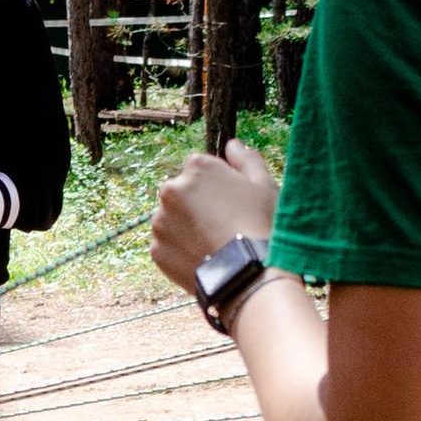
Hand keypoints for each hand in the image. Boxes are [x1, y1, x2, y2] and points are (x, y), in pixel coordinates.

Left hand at [153, 146, 277, 297]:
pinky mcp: (156, 250)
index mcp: (196, 167)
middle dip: (197, 205)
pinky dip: (181, 250)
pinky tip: (204, 257)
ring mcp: (160, 221)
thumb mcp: (264, 185)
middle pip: (181, 193)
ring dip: (186, 227)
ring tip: (213, 244)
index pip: (198, 168)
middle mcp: (171, 190)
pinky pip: (167, 245)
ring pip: (172, 219)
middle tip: (223, 225)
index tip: (230, 202)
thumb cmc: (261, 225)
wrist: (249, 276)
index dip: (216, 185)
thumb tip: (232, 145)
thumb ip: (246, 159)